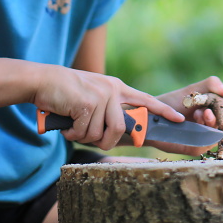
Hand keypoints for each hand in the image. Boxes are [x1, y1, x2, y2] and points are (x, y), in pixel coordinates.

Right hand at [32, 65, 182, 150]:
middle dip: (105, 141)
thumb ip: (108, 108)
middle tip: (89, 138)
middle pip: (121, 129)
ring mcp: (101, 96)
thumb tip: (118, 132)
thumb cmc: (67, 93)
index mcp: (116, 88)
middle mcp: (112, 90)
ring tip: (74, 127)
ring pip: (101, 133)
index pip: (145, 100)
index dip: (161, 110)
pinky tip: (66, 124)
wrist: (44, 81)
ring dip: (84, 137)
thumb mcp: (93, 95)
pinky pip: (85, 131)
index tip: (178, 118)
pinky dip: (73, 133)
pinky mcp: (87, 103)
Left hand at [153, 76, 222, 154]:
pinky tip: (193, 126)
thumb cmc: (175, 102)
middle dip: (221, 117)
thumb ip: (211, 85)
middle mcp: (213, 125)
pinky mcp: (197, 148)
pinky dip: (203, 136)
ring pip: (222, 135)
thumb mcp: (193, 90)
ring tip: (197, 115)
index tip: (212, 100)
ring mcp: (206, 137)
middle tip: (205, 111)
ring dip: (212, 124)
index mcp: (216, 110)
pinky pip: (208, 145)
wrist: (155, 114)